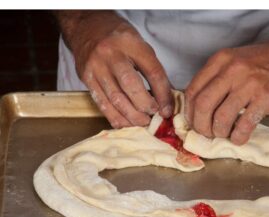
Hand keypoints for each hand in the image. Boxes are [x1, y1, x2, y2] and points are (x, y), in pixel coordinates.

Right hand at [66, 12, 172, 127]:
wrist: (86, 28)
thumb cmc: (117, 38)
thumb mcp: (140, 45)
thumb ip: (152, 70)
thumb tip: (165, 99)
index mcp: (131, 43)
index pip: (152, 71)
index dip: (163, 94)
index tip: (167, 110)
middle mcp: (111, 54)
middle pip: (131, 85)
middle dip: (145, 106)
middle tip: (154, 117)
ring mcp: (96, 67)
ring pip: (115, 98)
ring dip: (132, 116)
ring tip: (143, 123)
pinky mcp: (86, 79)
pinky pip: (102, 104)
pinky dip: (116, 118)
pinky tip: (126, 123)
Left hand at [185, 36, 268, 144]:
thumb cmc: (259, 64)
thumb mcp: (231, 63)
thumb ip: (212, 81)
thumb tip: (195, 110)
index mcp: (219, 61)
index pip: (192, 91)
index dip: (189, 113)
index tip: (193, 122)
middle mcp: (232, 70)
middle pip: (202, 105)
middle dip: (200, 126)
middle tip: (205, 133)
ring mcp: (249, 83)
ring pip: (221, 117)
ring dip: (219, 132)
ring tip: (223, 134)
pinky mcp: (266, 97)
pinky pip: (244, 125)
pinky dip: (238, 137)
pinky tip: (238, 137)